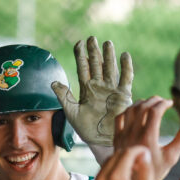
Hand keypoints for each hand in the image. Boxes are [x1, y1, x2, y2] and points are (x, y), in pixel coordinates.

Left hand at [52, 36, 132, 159]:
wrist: (103, 141)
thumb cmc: (87, 129)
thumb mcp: (72, 112)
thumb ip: (64, 96)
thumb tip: (53, 82)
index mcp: (86, 89)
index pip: (83, 68)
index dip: (80, 55)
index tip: (78, 43)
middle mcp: (99, 86)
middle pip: (96, 64)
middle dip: (94, 51)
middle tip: (92, 38)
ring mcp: (112, 89)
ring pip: (110, 68)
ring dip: (109, 56)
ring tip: (107, 43)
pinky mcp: (124, 94)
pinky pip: (126, 78)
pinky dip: (126, 67)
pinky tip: (124, 55)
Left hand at [90, 146, 154, 179]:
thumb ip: (146, 171)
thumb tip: (144, 155)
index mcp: (117, 178)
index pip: (127, 153)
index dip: (138, 150)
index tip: (145, 152)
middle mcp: (102, 178)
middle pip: (115, 155)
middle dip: (129, 154)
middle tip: (140, 160)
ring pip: (107, 162)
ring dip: (119, 161)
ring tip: (132, 168)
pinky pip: (101, 173)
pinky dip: (111, 170)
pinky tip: (122, 177)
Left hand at [114, 97, 179, 179]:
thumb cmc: (154, 172)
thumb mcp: (171, 158)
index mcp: (148, 137)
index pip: (154, 111)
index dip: (163, 103)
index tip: (170, 103)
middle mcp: (133, 134)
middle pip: (142, 107)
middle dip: (154, 100)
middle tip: (162, 101)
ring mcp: (123, 135)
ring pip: (130, 110)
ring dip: (141, 103)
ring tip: (150, 103)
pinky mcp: (116, 138)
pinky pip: (119, 118)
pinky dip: (127, 110)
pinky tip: (135, 111)